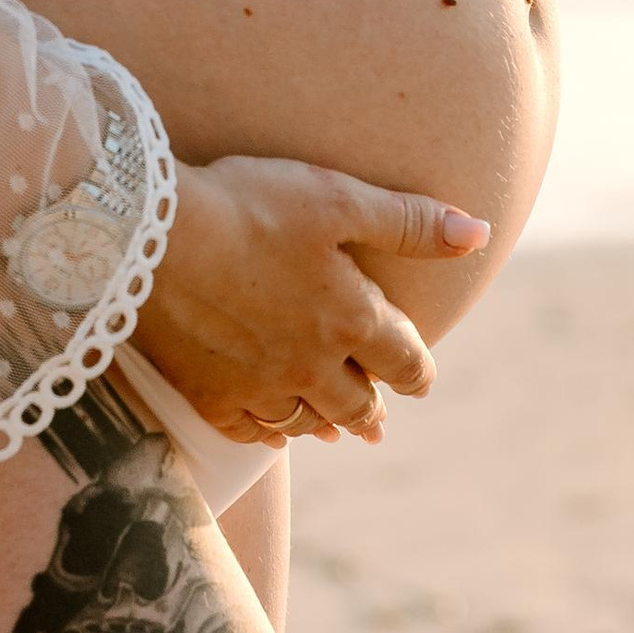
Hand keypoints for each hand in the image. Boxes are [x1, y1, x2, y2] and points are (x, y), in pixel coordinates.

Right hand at [138, 156, 491, 447]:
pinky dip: (269, 432)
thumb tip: (478, 234)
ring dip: (324, 424)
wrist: (154, 236)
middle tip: (378, 420)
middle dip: (373, 408)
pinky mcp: (210, 395)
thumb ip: (409, 222)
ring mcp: (259, 386)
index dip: (417, 370)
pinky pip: (251, 430)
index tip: (420, 377)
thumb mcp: (339, 199)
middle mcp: (312, 365)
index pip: (405, 361)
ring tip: (334, 429)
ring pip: (306, 422)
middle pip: (357, 403)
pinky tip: (272, 430)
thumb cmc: (250, 206)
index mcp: (351, 320)